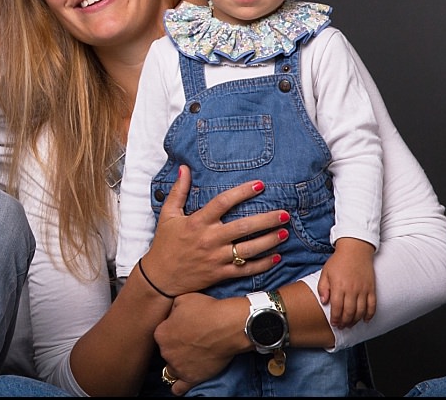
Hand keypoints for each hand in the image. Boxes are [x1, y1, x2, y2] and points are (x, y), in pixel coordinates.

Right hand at [140, 166, 290, 297]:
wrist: (161, 277)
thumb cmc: (165, 243)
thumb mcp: (168, 214)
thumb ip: (178, 191)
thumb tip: (185, 168)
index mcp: (197, 222)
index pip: (222, 202)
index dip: (242, 192)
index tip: (260, 184)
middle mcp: (209, 239)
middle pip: (242, 227)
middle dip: (266, 220)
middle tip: (284, 213)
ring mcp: (216, 258)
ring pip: (248, 249)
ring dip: (269, 241)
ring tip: (285, 233)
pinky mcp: (220, 274)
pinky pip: (245, 270)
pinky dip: (262, 265)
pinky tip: (276, 257)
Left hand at [156, 293, 249, 394]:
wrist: (227, 325)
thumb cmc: (206, 310)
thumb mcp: (181, 299)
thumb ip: (171, 310)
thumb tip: (171, 316)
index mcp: (160, 333)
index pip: (161, 334)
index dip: (172, 329)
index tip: (181, 327)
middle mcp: (166, 352)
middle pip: (167, 350)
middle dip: (175, 345)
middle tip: (190, 339)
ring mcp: (178, 366)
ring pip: (171, 368)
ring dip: (177, 364)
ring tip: (187, 358)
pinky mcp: (192, 378)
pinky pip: (179, 388)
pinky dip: (178, 386)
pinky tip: (181, 381)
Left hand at [318, 237, 376, 327]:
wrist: (355, 250)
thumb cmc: (339, 261)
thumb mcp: (325, 272)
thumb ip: (323, 288)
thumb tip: (324, 302)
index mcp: (339, 286)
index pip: (336, 307)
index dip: (335, 318)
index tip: (334, 323)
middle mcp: (351, 290)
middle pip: (349, 312)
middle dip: (345, 322)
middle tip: (342, 327)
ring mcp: (363, 290)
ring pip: (361, 311)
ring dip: (356, 320)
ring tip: (351, 324)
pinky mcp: (371, 288)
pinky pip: (372, 305)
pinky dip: (370, 314)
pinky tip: (366, 320)